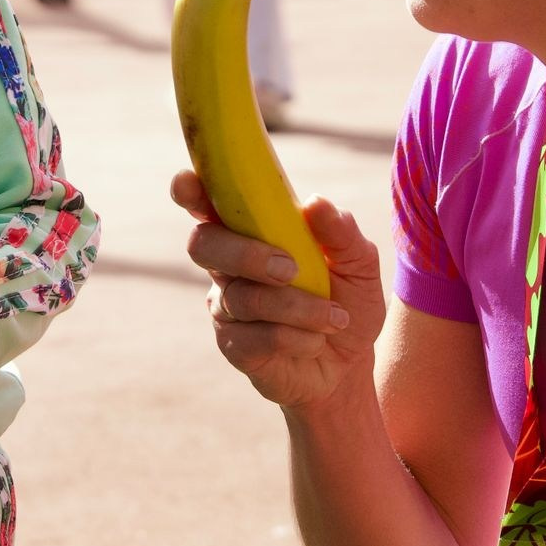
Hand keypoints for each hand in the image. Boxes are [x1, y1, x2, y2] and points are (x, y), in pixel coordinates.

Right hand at [173, 169, 377, 409]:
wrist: (350, 362)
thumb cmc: (347, 300)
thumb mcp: (358, 262)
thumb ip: (341, 231)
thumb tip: (315, 202)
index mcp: (252, 231)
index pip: (208, 203)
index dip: (190, 190)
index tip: (187, 183)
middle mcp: (229, 264)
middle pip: (203, 244)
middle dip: (244, 254)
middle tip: (289, 269)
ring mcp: (227, 306)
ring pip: (242, 297)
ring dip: (296, 307)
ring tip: (334, 317)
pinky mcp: (233, 345)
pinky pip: (255, 337)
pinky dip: (295, 337)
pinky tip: (315, 341)